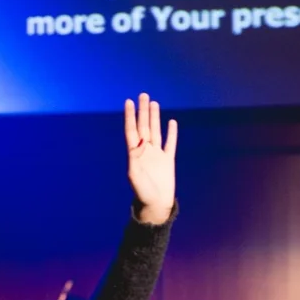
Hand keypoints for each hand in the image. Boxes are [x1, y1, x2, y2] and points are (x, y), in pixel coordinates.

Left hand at [123, 92, 177, 223]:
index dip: (130, 116)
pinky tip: (171, 122)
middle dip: (143, 111)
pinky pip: (170, 143)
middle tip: (143, 95)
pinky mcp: (168, 160)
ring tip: (153, 103)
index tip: (128, 102)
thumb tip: (139, 143)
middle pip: (144, 126)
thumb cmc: (142, 193)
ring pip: (156, 131)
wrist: (156, 205)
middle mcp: (145, 151)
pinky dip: (171, 133)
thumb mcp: (135, 176)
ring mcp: (157, 154)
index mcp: (135, 154)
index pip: (131, 130)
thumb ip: (135, 159)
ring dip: (154, 117)